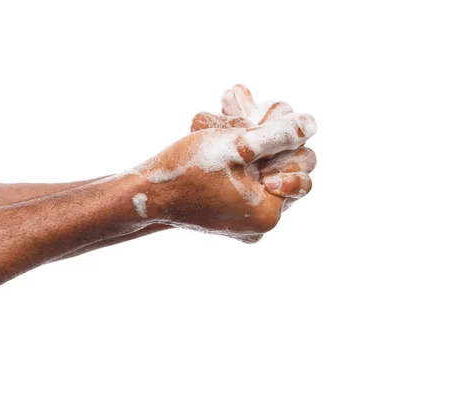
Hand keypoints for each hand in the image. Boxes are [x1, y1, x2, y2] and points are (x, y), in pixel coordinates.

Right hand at [135, 86, 316, 241]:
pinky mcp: (231, 218)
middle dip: (268, 141)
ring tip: (231, 125)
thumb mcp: (237, 144)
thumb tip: (311, 124)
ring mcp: (246, 224)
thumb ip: (279, 134)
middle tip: (243, 123)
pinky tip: (225, 144)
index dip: (283, 140)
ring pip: (265, 174)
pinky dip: (241, 163)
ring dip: (254, 147)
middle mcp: (262, 224)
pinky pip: (248, 185)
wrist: (149, 194)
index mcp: (270, 213)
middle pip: (285, 170)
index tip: (254, 128)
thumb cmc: (188, 169)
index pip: (302, 166)